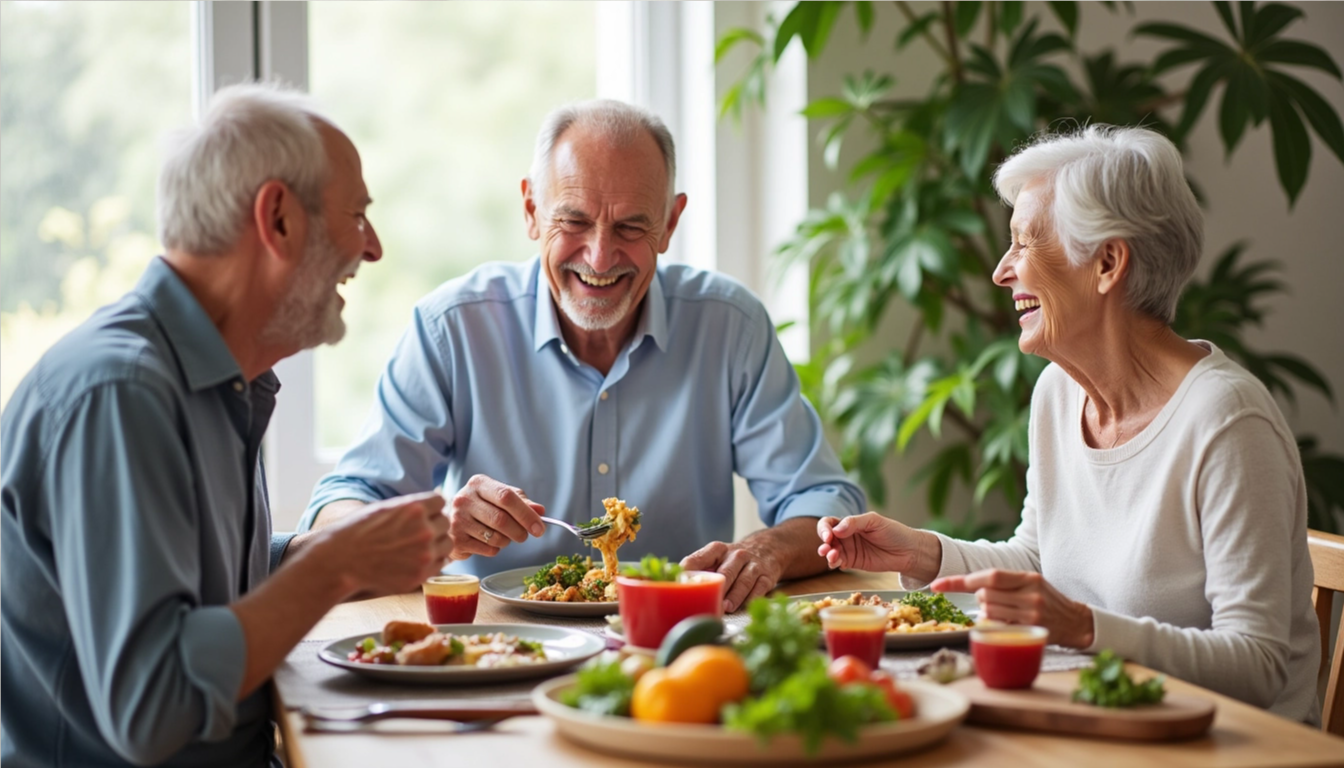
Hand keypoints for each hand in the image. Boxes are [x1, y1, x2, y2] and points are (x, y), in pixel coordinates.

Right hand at [320, 491, 451, 597]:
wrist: (341, 560)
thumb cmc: (359, 531)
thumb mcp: (386, 507)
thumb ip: (412, 507)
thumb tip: (436, 505)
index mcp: (415, 508)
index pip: (440, 502)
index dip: (431, 508)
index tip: (421, 514)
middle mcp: (424, 529)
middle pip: (445, 523)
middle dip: (433, 526)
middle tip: (415, 533)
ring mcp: (424, 554)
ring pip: (447, 544)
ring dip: (436, 544)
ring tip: (417, 547)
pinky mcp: (421, 574)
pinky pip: (440, 564)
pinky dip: (432, 561)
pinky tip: (415, 560)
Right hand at [446, 474, 545, 559]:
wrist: (451, 521)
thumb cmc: (482, 507)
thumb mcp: (501, 498)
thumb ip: (522, 502)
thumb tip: (540, 511)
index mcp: (478, 483)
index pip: (506, 496)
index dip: (526, 514)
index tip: (539, 528)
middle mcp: (464, 499)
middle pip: (501, 519)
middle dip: (519, 531)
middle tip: (524, 535)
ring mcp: (457, 520)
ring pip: (495, 537)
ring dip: (507, 541)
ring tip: (503, 536)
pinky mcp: (456, 540)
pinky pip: (487, 549)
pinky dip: (495, 549)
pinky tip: (488, 541)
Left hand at [680, 540, 781, 613]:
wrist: (767, 549)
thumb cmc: (731, 560)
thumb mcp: (715, 558)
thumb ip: (695, 570)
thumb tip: (668, 584)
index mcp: (717, 549)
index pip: (698, 559)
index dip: (687, 572)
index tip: (679, 585)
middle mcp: (736, 555)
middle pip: (725, 572)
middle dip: (717, 588)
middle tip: (708, 602)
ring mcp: (753, 565)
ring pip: (744, 581)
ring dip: (735, 595)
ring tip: (726, 607)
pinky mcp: (767, 576)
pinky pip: (760, 588)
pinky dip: (752, 599)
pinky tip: (744, 607)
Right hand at [816, 512, 939, 580]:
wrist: (908, 552)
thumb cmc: (894, 532)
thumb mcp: (875, 522)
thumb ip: (854, 523)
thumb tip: (836, 529)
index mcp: (850, 523)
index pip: (830, 523)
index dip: (825, 528)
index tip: (829, 535)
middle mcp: (846, 535)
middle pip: (827, 537)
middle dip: (823, 542)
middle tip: (826, 547)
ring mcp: (849, 549)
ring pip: (830, 551)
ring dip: (827, 553)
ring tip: (832, 555)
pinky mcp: (853, 562)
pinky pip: (838, 562)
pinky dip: (833, 562)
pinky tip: (836, 562)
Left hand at [930, 569, 1094, 647]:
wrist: (1076, 622)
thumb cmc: (1048, 600)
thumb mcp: (1032, 582)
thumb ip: (1006, 582)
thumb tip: (973, 586)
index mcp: (1028, 578)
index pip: (989, 576)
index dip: (961, 581)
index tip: (938, 585)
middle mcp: (1030, 595)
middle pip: (985, 595)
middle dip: (981, 598)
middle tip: (995, 601)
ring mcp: (1030, 614)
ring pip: (988, 612)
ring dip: (988, 611)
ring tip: (1005, 612)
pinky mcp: (1029, 630)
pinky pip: (998, 626)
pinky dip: (995, 624)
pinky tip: (1008, 622)